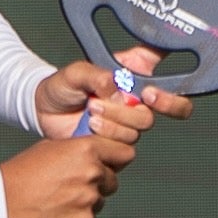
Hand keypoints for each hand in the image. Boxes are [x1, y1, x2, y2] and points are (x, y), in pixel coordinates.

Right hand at [0, 133, 135, 217]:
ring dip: (85, 201)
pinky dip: (75, 217)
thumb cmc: (21, 173)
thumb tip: (97, 154)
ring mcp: (89, 199)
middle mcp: (92, 172)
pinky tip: (55, 211)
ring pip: (99, 200)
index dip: (115, 159)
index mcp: (86, 149)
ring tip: (57, 199)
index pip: (124, 153)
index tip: (109, 164)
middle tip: (71, 185)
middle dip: (97, 182)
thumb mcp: (50, 148)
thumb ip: (79, 150)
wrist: (1, 200)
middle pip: (112, 180)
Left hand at [35, 47, 193, 140]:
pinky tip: (90, 126)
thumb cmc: (63, 85)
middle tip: (112, 101)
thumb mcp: (76, 71)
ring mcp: (127, 124)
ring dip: (113, 121)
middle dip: (137, 109)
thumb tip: (117, 88)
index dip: (170, 93)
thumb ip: (97, 74)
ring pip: (138, 130)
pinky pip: (123, 146)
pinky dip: (106, 136)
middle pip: (159, 112)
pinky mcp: (116, 143)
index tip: (149, 92)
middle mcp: (138, 101)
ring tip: (90, 110)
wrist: (42, 111)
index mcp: (137, 75)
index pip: (174, 81)